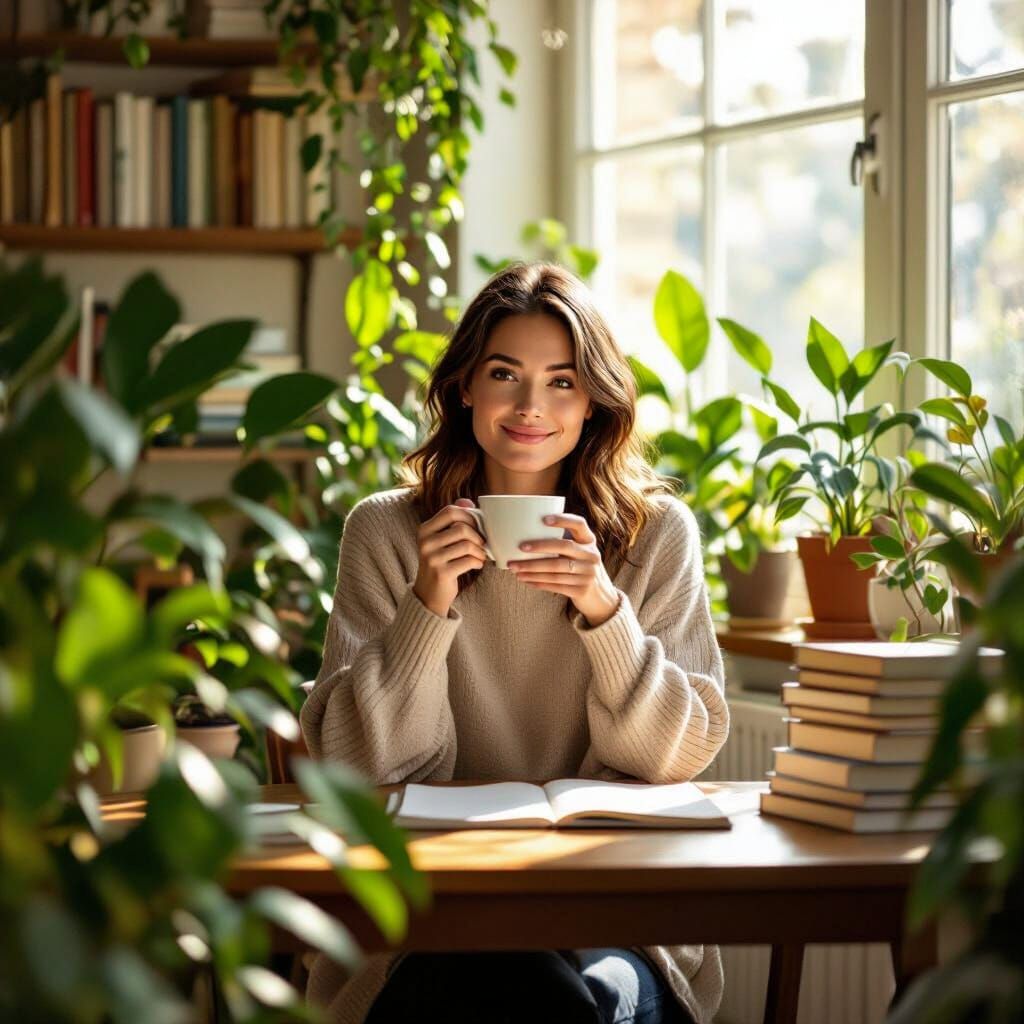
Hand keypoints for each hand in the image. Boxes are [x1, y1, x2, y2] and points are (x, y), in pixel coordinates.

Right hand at [412, 499, 487, 617]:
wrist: (429, 594)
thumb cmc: (440, 562)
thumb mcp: (442, 540)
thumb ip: (453, 520)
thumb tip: (467, 501)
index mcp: (424, 530)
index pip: (450, 512)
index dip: (469, 516)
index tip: (477, 526)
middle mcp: (425, 542)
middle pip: (462, 528)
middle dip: (478, 536)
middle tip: (482, 544)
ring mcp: (431, 558)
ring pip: (467, 545)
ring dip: (480, 551)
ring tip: (480, 556)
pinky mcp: (441, 573)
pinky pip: (469, 561)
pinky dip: (478, 562)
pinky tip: (476, 565)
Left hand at [507, 512, 619, 626]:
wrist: (600, 596)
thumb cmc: (580, 567)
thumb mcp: (579, 552)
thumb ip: (562, 542)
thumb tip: (525, 532)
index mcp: (589, 541)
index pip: (579, 524)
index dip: (563, 520)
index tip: (544, 519)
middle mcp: (592, 555)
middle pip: (564, 547)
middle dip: (540, 547)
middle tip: (520, 548)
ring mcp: (588, 574)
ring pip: (556, 570)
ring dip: (532, 569)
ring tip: (515, 568)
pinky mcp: (581, 590)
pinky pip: (555, 585)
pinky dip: (538, 583)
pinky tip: (525, 580)